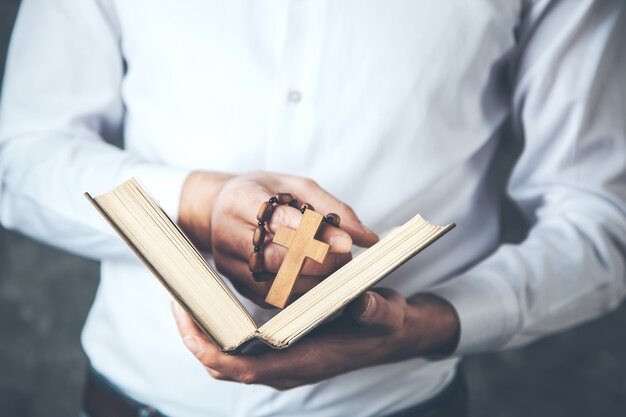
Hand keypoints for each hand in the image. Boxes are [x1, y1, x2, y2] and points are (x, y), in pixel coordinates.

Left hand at [172, 289, 459, 389]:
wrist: (391, 333)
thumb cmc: (385, 323)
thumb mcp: (385, 312)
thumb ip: (374, 308)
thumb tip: (361, 301)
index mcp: (304, 361)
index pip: (241, 368)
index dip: (206, 346)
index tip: (185, 315)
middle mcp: (286, 367)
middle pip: (223, 366)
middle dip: (194, 337)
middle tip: (178, 299)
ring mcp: (282, 362)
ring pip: (228, 360)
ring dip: (204, 334)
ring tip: (189, 300)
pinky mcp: (283, 351)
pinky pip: (239, 350)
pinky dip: (220, 332)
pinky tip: (215, 305)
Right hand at [179, 171, 378, 306]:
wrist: (216, 209)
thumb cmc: (262, 194)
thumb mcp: (295, 187)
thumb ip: (332, 209)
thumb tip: (369, 239)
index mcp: (240, 200)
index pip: (279, 220)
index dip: (314, 233)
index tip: (346, 243)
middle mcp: (228, 233)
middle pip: (277, 257)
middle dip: (318, 262)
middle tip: (345, 259)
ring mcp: (229, 263)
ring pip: (275, 283)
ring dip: (314, 281)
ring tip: (336, 271)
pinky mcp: (237, 286)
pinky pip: (273, 298)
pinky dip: (302, 294)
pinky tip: (320, 284)